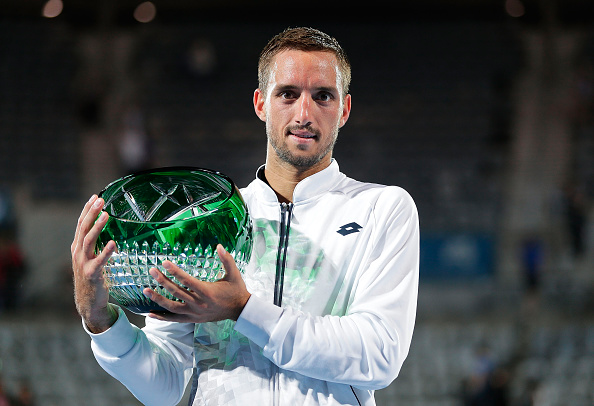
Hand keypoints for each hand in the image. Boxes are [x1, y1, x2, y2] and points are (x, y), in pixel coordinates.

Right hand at [71, 195, 117, 332]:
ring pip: (89, 241)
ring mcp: (83, 263)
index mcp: (77, 247)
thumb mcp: (90, 258)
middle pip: (83, 228)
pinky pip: (99, 260)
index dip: (87, 210)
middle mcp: (78, 253)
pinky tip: (113, 243)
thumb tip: (104, 227)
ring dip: (97, 227)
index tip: (95, 197)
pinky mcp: (92, 274)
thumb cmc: (92, 277)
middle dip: (91, 213)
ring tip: (106, 215)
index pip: (80, 224)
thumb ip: (94, 244)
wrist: (88, 301)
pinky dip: (106, 251)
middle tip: (100, 200)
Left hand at [144, 245, 250, 322]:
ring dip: (158, 298)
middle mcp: (199, 303)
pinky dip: (162, 317)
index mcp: (207, 291)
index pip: (187, 280)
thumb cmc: (236, 290)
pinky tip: (150, 314)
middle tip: (152, 271)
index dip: (175, 271)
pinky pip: (175, 319)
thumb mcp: (234, 274)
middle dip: (162, 281)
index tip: (165, 263)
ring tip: (146, 290)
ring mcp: (194, 313)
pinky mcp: (193, 319)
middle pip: (176, 292)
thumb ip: (226, 259)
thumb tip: (219, 246)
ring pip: (172, 307)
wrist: (240, 310)